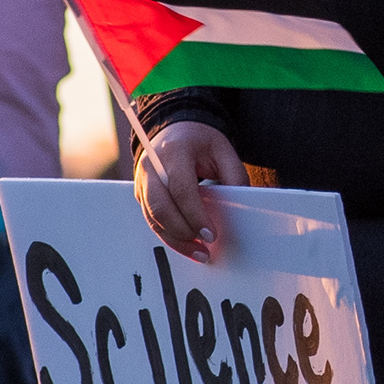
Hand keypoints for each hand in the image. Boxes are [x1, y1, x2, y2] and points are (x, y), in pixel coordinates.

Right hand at [135, 121, 245, 262]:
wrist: (175, 130)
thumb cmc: (200, 141)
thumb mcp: (223, 150)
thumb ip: (234, 176)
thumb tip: (242, 208)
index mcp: (174, 152)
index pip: (180, 188)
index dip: (195, 215)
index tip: (211, 235)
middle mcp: (151, 166)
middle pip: (160, 207)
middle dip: (182, 233)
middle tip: (205, 249)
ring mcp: (142, 181)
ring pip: (153, 218)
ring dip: (175, 240)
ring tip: (199, 253)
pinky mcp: (140, 194)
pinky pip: (152, 220)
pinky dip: (169, 236)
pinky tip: (187, 245)